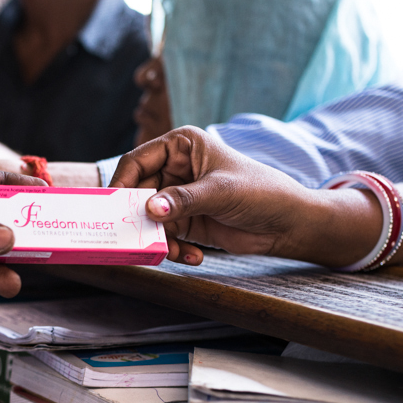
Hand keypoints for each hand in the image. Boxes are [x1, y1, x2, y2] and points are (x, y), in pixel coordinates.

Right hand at [111, 127, 379, 267]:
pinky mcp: (185, 221)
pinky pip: (163, 236)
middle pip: (138, 193)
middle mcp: (175, 168)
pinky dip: (173, 249)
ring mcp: (178, 197)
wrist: (287, 224)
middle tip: (138, 238)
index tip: (114, 208)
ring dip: (158, 239)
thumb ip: (183, 200)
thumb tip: (149, 209)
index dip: (122, 183)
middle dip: (139, 218)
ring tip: (176, 253)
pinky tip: (193, 257)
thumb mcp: (220, 192)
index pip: (138, 161)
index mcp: (181, 145)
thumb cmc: (261, 192)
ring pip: (148, 219)